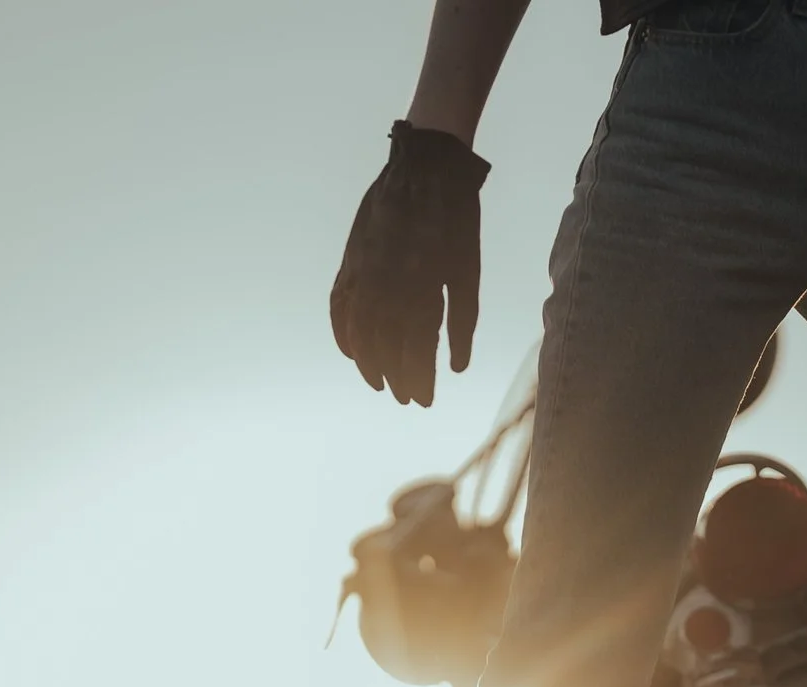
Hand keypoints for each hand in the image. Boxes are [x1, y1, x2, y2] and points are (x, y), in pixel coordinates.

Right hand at [331, 122, 491, 404]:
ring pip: (359, 329)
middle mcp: (386, 281)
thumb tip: (457, 368)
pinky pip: (339, 302)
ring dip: (367, 362)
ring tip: (379, 385)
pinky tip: (351, 352)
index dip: (419, 378)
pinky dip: (342, 330)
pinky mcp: (352, 257)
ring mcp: (363, 269)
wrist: (425, 166)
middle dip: (395, 376)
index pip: (414, 347)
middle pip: (385, 344)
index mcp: (420, 285)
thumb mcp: (467, 270)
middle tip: (407, 399)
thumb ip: (462, 320)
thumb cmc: (455, 220)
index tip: (425, 401)